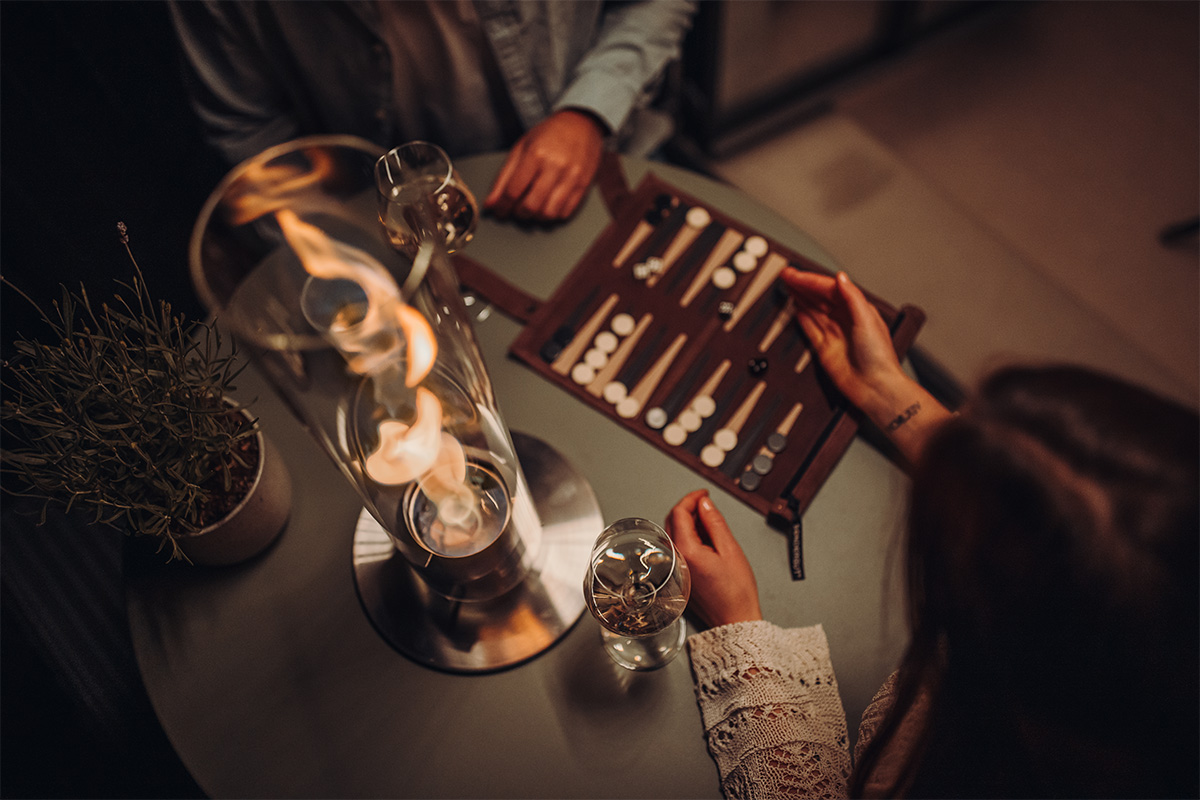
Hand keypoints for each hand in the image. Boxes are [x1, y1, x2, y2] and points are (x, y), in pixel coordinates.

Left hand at [484, 109, 604, 222]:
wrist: (581, 124)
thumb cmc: (549, 135)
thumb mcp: (521, 148)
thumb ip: (504, 177)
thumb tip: (491, 204)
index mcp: (535, 154)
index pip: (513, 191)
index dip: (502, 206)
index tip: (499, 210)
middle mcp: (555, 166)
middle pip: (531, 206)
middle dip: (519, 213)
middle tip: (516, 209)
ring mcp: (571, 177)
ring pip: (549, 214)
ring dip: (536, 217)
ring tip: (533, 208)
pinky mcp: (583, 185)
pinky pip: (565, 212)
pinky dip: (553, 215)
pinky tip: (548, 205)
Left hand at [664, 489, 761, 628]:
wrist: (734, 620)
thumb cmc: (736, 592)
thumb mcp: (730, 549)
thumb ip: (715, 522)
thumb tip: (705, 504)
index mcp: (686, 551)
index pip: (679, 513)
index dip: (691, 498)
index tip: (704, 494)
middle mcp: (676, 559)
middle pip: (672, 522)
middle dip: (688, 508)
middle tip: (706, 504)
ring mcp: (675, 568)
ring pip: (674, 534)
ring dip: (687, 522)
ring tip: (709, 521)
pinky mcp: (679, 574)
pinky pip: (678, 548)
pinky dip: (688, 537)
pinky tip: (704, 538)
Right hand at [781, 268, 906, 412]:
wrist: (874, 386)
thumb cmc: (879, 357)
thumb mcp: (867, 320)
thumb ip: (852, 298)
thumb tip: (841, 278)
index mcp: (858, 310)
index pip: (829, 289)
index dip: (811, 281)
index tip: (796, 274)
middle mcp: (845, 320)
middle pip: (819, 297)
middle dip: (803, 285)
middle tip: (787, 275)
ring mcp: (834, 334)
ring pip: (813, 310)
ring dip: (801, 297)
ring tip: (788, 286)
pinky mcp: (825, 349)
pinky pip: (810, 329)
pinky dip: (802, 318)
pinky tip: (796, 309)